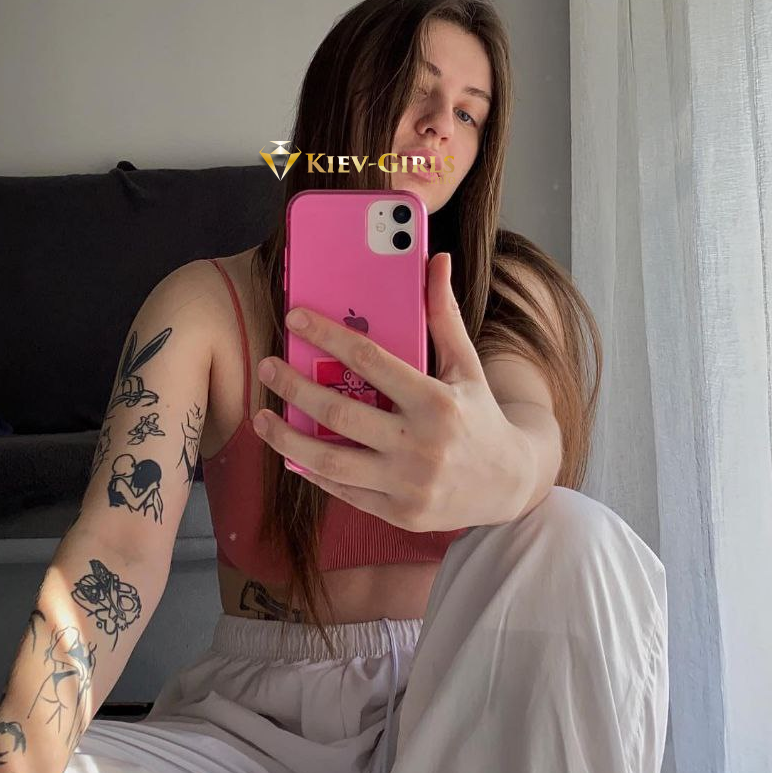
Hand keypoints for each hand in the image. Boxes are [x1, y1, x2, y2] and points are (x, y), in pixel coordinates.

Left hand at [253, 252, 528, 529]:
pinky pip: (343, 490)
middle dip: (295, 387)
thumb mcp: (467, 364)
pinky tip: (290, 451)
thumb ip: (443, 314)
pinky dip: (312, 470)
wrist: (510, 484)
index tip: (294, 319)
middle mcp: (421, 444)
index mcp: (436, 401)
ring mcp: (408, 484)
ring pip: (331, 460)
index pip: (370, 360)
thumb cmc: (479, 414)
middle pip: (340, 412)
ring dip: (287, 438)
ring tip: (261, 416)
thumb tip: (435, 259)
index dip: (328, 336)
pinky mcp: (398, 513)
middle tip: (266, 366)